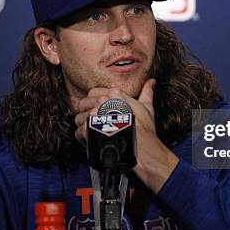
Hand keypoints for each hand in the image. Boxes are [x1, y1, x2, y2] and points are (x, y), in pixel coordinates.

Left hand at [74, 79, 178, 193]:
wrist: (142, 147)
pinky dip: (83, 137)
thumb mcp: (147, 107)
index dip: (95, 101)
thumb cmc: (144, 129)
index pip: (94, 92)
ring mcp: (93, 116)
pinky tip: (91, 139)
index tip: (100, 109)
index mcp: (114, 94)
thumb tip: (151, 82)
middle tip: (95, 120)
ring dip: (83, 124)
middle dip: (86, 111)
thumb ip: (147, 92)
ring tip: (92, 130)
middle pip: (83, 103)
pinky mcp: (88, 130)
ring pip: (79, 117)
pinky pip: (78, 131)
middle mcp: (102, 102)